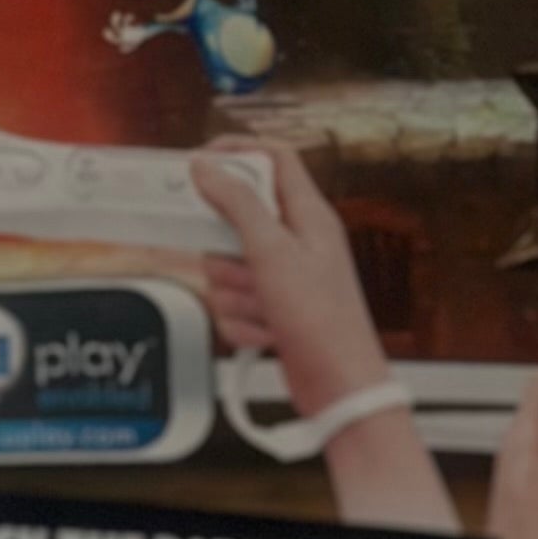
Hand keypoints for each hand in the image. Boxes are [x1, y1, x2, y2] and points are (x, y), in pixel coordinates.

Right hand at [189, 143, 385, 415]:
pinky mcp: (271, 310)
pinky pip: (232, 305)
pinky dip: (243, 322)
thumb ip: (237, 204)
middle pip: (235, 222)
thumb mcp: (273, 251)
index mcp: (308, 215)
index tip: (200, 161)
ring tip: (268, 309)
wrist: (337, 387)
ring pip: (227, 269)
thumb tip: (208, 166)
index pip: (273, 158)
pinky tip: (269, 332)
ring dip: (238, 295)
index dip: (236, 151)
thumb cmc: (323, 321)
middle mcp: (296, 242)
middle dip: (228, 254)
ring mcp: (282, 278)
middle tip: (247, 270)